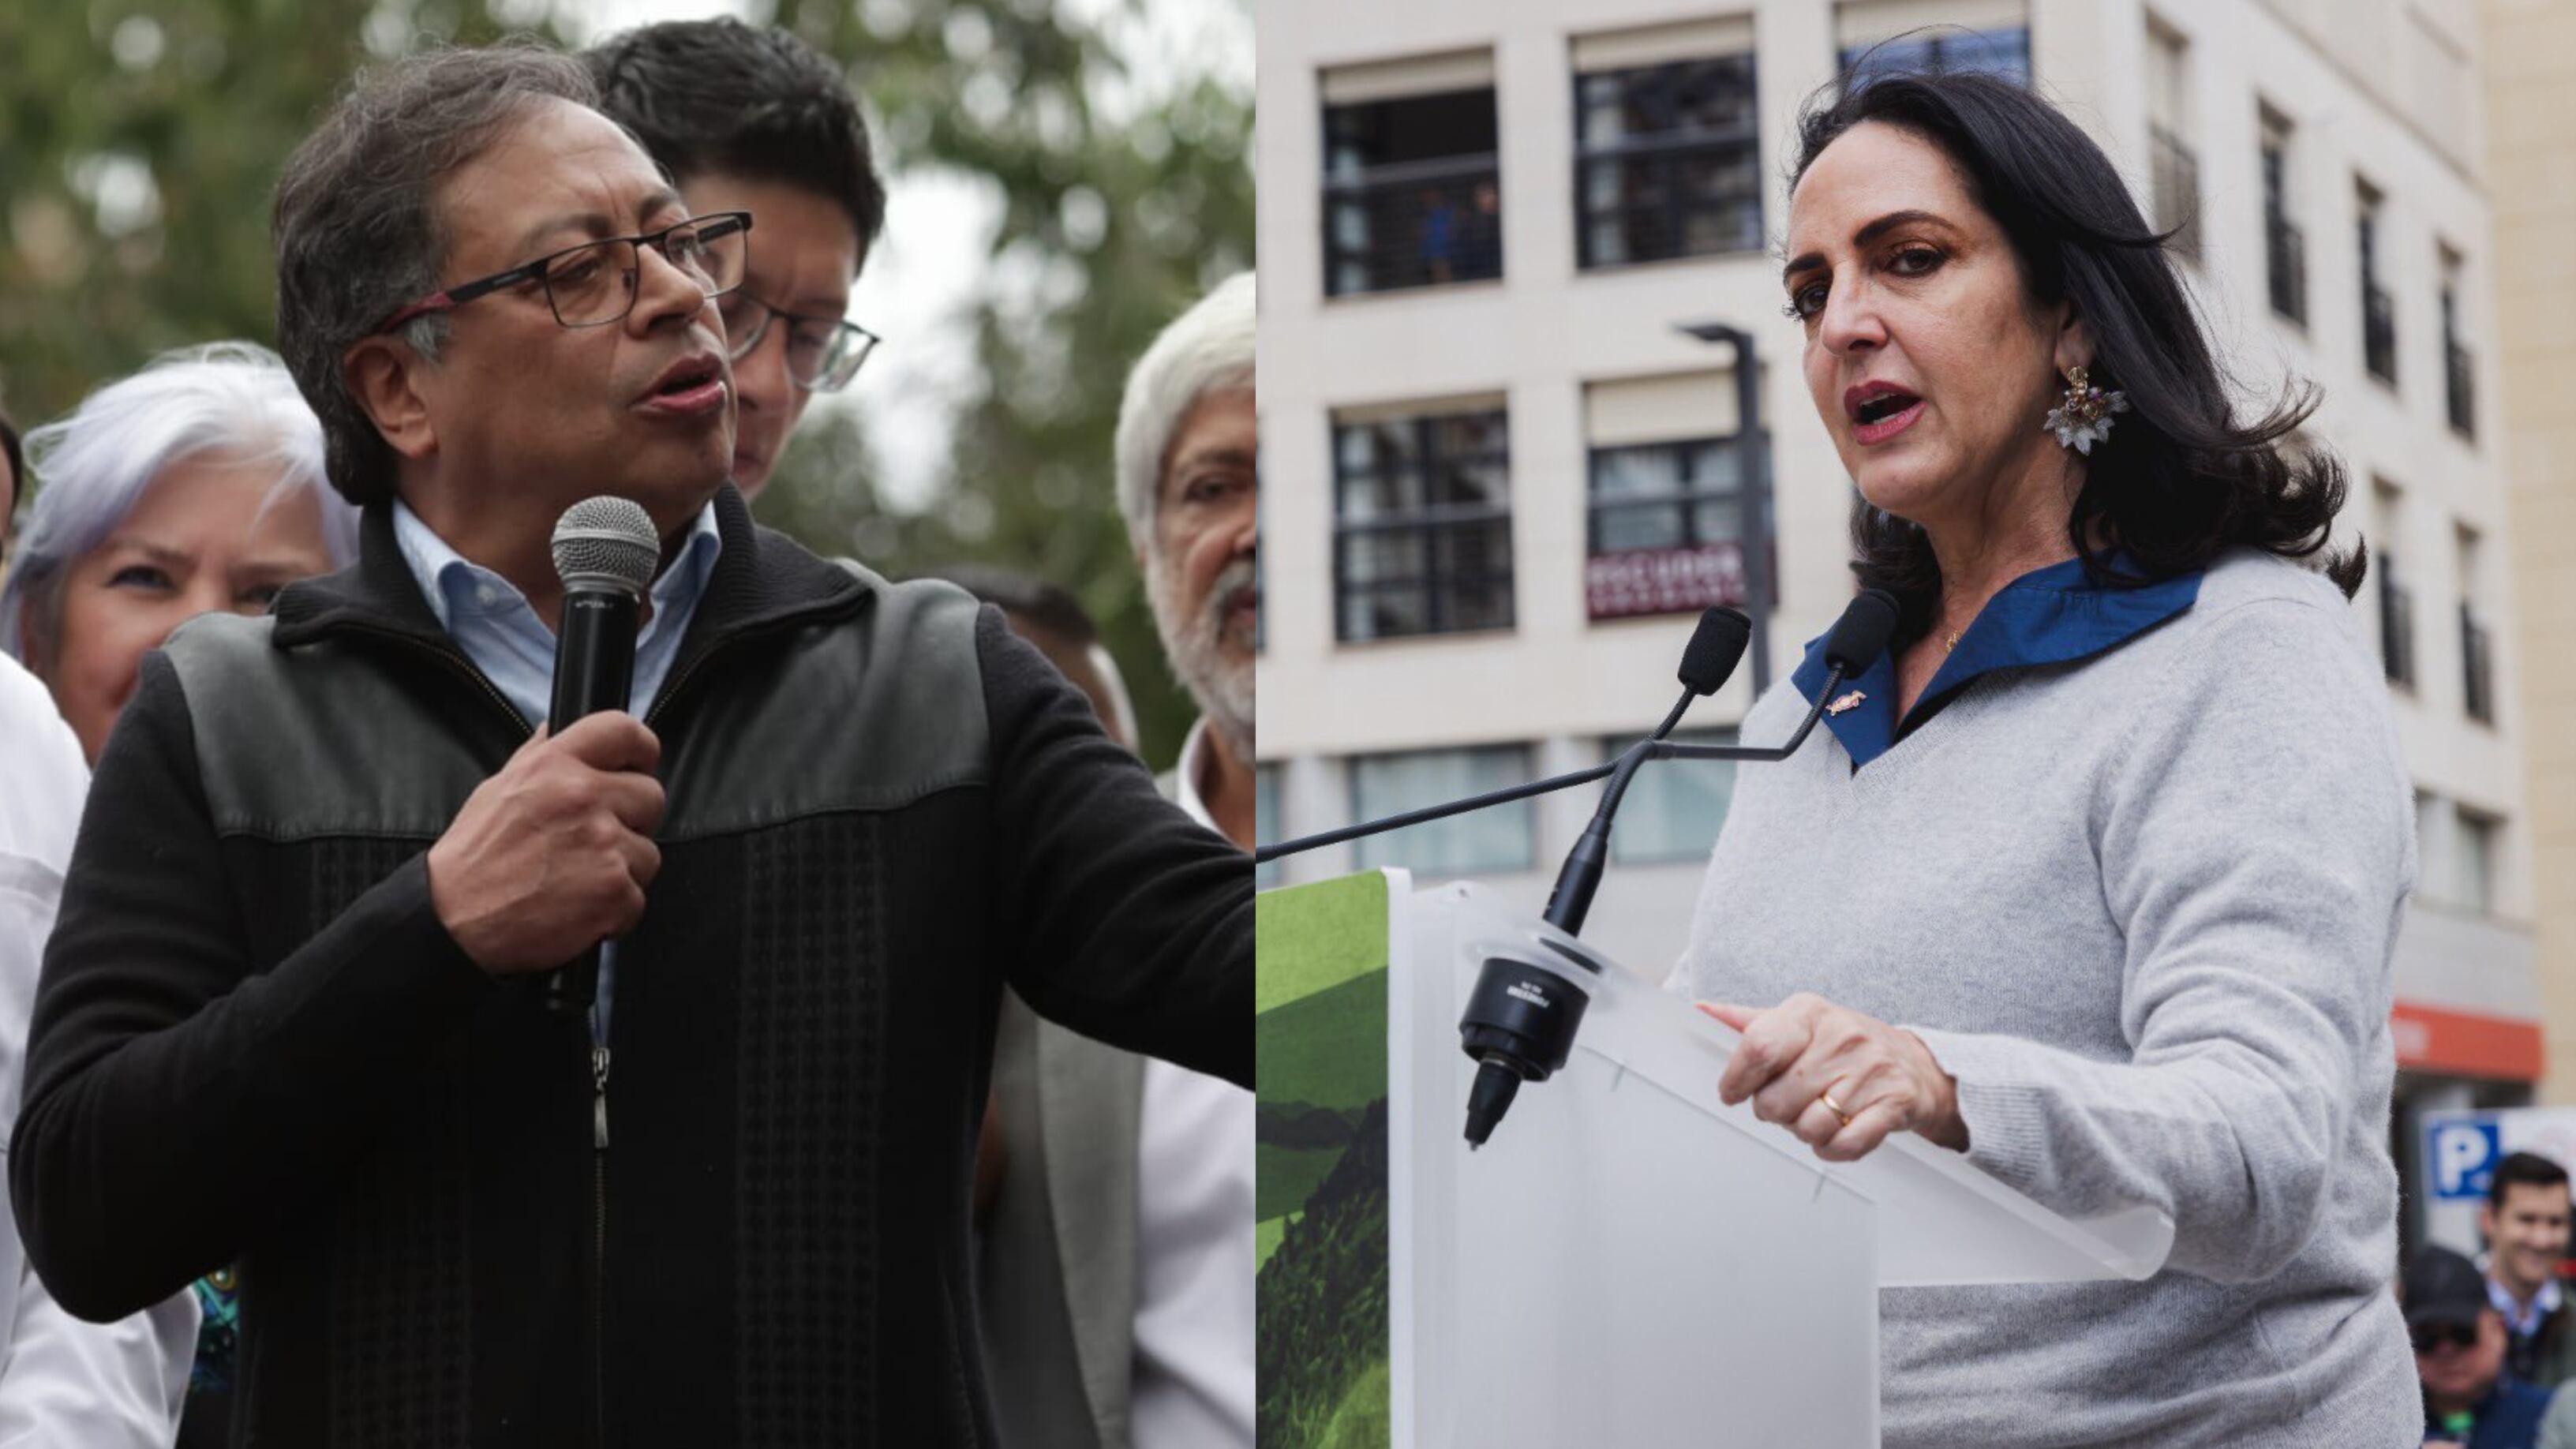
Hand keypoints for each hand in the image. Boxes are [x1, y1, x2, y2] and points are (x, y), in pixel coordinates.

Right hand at [427, 713, 664, 974]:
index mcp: (554, 765)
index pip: (625, 731)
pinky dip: (614, 911)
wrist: (453, 920)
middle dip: (632, 821)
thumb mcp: (498, 789)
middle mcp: (582, 797)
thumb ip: (537, 755)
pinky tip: (578, 908)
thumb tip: (556, 728)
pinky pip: (637, 898)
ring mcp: (603, 844)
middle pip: (651, 796)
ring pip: (648, 853)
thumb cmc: (474, 858)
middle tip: (594, 842)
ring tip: (576, 880)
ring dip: (622, 870)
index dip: (641, 751)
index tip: (639, 768)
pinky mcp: (614, 890)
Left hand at [1699, 993, 1968, 1162]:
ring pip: (1808, 1127)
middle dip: (1774, 1111)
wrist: (1915, 1064)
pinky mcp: (1893, 1104)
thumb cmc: (1844, 1044)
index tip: (1732, 1093)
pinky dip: (1831, 1149)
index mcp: (1810, 1012)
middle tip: (1788, 1103)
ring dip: (1804, 1131)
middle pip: (1777, 1099)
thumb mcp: (1800, 1022)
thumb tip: (1701, 1012)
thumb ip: (1750, 1022)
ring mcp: (1871, 1071)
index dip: (1736, 1080)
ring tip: (1815, 1113)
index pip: (1758, 1048)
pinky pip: (1845, 1145)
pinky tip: (1834, 1134)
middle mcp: (1842, 1037)